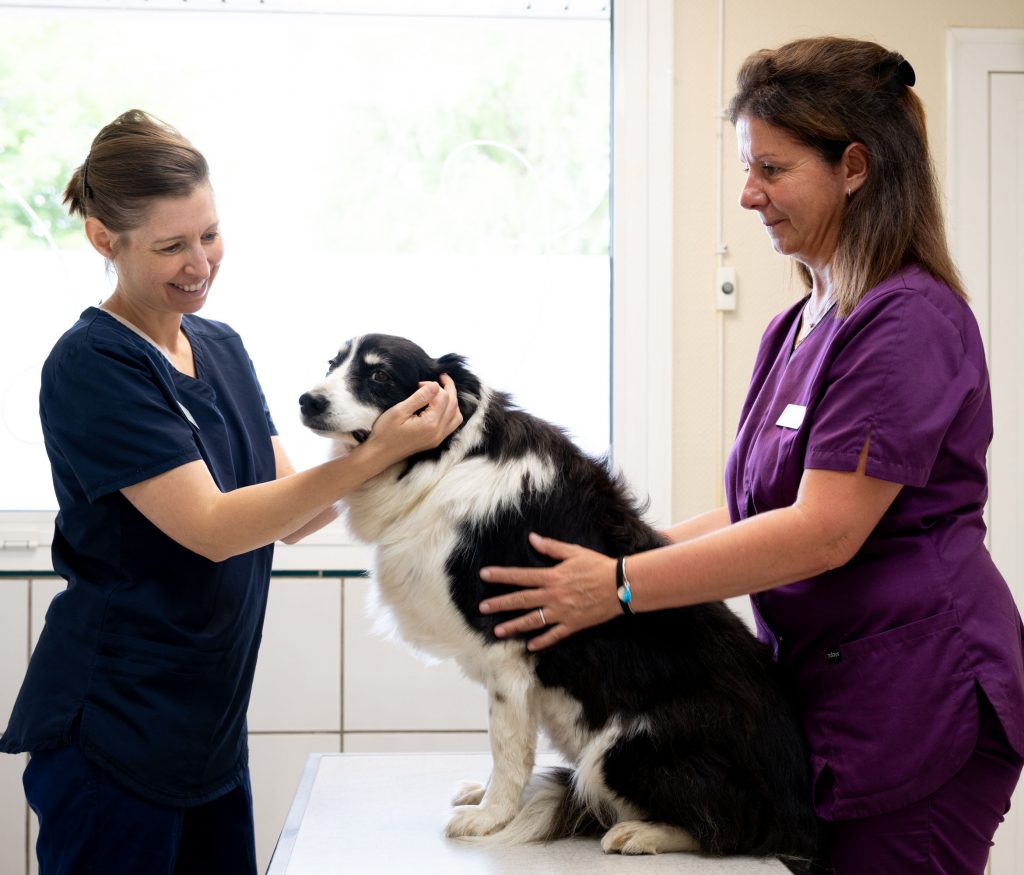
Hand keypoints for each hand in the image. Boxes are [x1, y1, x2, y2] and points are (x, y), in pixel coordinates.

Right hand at [369, 373, 462, 463]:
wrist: (380, 454)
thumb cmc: (386, 432)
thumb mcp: (400, 410)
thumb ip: (420, 397)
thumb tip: (435, 385)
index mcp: (431, 424)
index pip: (443, 397)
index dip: (434, 386)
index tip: (419, 384)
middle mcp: (438, 432)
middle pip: (453, 404)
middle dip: (449, 389)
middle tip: (441, 377)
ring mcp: (438, 438)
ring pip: (456, 415)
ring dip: (452, 401)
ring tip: (442, 391)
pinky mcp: (436, 441)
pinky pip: (452, 424)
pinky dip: (451, 412)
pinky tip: (441, 406)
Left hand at [478, 533, 620, 650]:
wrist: (620, 586)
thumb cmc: (597, 565)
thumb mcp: (574, 552)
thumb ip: (551, 547)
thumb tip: (532, 538)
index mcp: (552, 576)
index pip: (520, 576)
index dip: (501, 576)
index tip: (484, 575)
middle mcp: (553, 595)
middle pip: (521, 600)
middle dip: (500, 604)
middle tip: (482, 609)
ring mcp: (562, 612)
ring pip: (533, 621)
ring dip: (514, 626)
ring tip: (498, 631)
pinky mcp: (573, 624)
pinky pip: (554, 635)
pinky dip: (542, 641)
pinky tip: (530, 646)